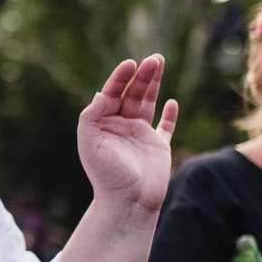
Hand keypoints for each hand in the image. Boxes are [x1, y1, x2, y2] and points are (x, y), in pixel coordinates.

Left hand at [76, 55, 177, 210]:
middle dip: (142, 76)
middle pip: (132, 94)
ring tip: (159, 63)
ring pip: (148, 103)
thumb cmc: (106, 174)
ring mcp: (140, 136)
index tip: (130, 64)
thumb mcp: (90, 142)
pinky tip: (171, 102)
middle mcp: (121, 127)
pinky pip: (164, 127)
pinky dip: (169, 115)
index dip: (120, 78)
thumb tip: (101, 93)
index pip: (111, 94)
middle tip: (154, 59)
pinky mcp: (158, 147)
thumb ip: (92, 116)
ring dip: (153, 84)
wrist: (128, 202)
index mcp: (103, 124)